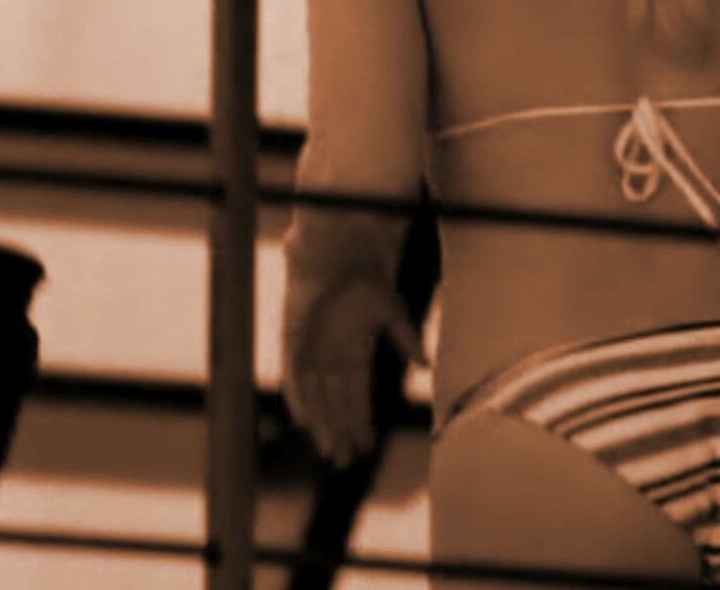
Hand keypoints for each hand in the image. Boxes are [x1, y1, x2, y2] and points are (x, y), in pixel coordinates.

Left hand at [280, 271, 424, 467]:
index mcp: (353, 354)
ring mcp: (311, 352)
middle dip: (341, 432)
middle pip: (335, 405)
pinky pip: (294, 378)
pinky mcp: (293, 342)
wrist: (339, 257)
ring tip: (330, 451)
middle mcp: (331, 359)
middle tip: (345, 461)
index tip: (366, 446)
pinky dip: (299, 399)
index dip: (360, 422)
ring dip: (323, 425)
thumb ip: (407, 340)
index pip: (356, 398)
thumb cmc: (366, 281)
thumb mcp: (392, 313)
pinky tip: (304, 421)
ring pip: (316, 398)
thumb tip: (427, 366)